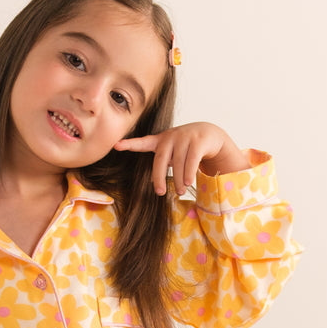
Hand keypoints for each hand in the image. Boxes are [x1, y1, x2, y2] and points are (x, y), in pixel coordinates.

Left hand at [114, 123, 249, 195]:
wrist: (209, 134)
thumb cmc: (185, 148)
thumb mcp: (172, 153)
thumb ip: (162, 164)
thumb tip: (155, 186)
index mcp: (160, 141)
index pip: (143, 142)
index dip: (129, 144)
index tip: (116, 145)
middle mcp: (170, 136)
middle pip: (160, 159)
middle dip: (159, 177)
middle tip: (159, 193)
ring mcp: (184, 137)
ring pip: (178, 163)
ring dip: (179, 180)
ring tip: (180, 192)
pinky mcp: (198, 141)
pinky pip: (191, 160)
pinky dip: (189, 173)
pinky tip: (189, 183)